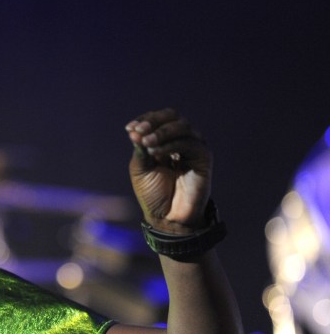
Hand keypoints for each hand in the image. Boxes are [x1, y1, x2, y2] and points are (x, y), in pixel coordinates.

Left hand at [125, 108, 211, 233]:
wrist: (167, 217)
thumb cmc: (153, 193)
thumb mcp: (140, 169)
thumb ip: (140, 149)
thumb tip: (134, 131)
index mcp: (166, 141)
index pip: (159, 119)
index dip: (145, 119)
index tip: (129, 128)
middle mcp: (182, 140)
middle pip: (173, 116)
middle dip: (154, 121)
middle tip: (138, 131)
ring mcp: (194, 147)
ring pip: (182, 126)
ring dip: (161, 132)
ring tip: (146, 142)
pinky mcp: (203, 157)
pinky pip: (189, 143)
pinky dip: (171, 144)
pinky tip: (156, 152)